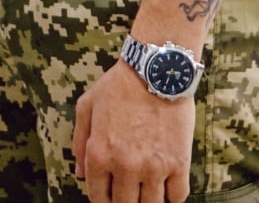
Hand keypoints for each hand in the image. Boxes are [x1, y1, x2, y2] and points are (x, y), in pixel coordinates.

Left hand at [73, 60, 191, 202]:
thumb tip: (79, 174)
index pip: (98, 197)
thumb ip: (80, 142)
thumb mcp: (87, 106)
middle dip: (125, 202)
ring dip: (148, 201)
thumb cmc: (119, 84)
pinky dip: (172, 197)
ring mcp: (153, 167)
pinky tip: (168, 187)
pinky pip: (177, 197)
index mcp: (99, 154)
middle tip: (130, 194)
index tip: (110, 197)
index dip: (103, 201)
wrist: (156, 69)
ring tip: (148, 191)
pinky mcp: (178, 163)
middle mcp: (125, 166)